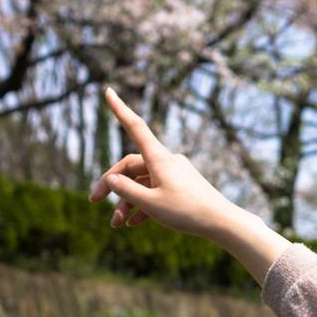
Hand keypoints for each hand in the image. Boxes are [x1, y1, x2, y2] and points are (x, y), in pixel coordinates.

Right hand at [89, 88, 233, 237]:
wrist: (222, 223)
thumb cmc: (187, 212)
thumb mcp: (151, 203)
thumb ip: (127, 190)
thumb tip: (111, 178)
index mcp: (159, 158)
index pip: (135, 127)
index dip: (120, 109)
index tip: (108, 91)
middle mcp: (167, 161)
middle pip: (131, 165)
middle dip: (112, 184)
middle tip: (94, 201)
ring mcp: (175, 174)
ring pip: (143, 182)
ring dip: (128, 201)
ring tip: (116, 225)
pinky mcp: (182, 186)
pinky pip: (156, 191)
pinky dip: (144, 205)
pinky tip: (132, 223)